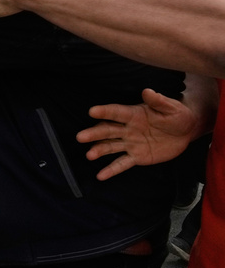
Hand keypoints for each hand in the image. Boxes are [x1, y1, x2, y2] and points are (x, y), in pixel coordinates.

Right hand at [77, 89, 197, 180]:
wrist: (186, 132)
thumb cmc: (178, 116)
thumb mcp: (172, 108)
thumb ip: (159, 101)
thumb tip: (147, 91)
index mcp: (134, 114)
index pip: (117, 112)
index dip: (105, 112)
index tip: (92, 111)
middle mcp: (128, 128)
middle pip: (108, 130)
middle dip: (94, 133)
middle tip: (81, 137)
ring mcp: (130, 143)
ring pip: (111, 146)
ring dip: (99, 150)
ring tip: (89, 155)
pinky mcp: (136, 156)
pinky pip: (122, 163)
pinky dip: (111, 170)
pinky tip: (100, 176)